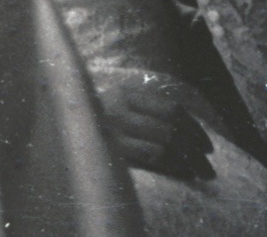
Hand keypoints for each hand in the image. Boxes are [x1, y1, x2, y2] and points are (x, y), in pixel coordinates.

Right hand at [97, 74, 215, 179]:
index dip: (194, 127)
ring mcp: (114, 129)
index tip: (207, 145)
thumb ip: (145, 110)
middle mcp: (120, 107)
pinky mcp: (111, 149)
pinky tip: (182, 173)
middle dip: (195, 148)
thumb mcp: (119, 106)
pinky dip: (172, 165)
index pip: (171, 108)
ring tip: (201, 172)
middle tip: (209, 164)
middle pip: (170, 126)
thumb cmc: (97, 123)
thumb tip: (187, 129)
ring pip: (163, 143)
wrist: (58, 130)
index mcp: (126, 93)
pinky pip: (151, 157)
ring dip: (188, 160)